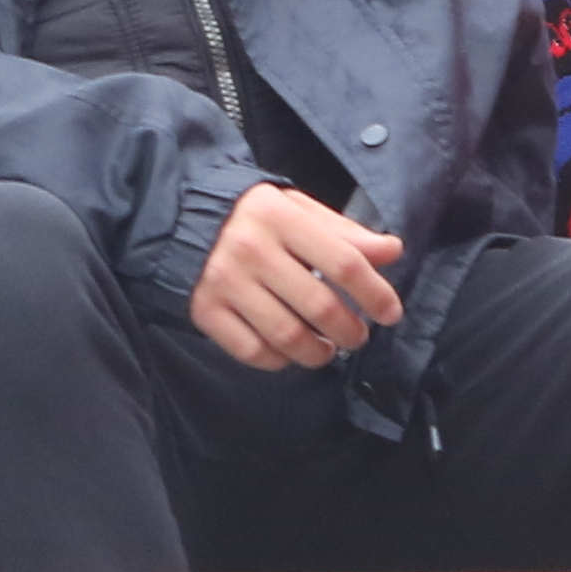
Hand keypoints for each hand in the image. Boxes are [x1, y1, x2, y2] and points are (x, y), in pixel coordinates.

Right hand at [189, 182, 406, 370]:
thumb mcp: (297, 210)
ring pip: (288, 336)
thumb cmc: (252, 216)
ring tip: (326, 349)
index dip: (375, 293)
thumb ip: (344, 232)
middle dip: (350, 331)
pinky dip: (279, 361)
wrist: (178, 219)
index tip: (390, 313)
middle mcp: (249, 248)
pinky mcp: (205, 310)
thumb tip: (393, 250)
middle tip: (357, 336)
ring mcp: (224, 281)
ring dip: (319, 353)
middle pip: (320, 306)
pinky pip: (253, 352)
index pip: (343, 262)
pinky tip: (287, 351)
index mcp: (278, 216)